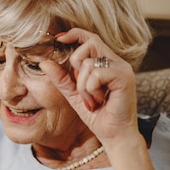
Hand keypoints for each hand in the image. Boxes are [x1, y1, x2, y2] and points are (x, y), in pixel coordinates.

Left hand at [41, 28, 139, 143]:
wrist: (114, 136)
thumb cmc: (98, 115)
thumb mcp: (74, 95)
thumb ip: (62, 79)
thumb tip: (45, 62)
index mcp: (107, 63)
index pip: (91, 39)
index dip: (75, 34)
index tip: (58, 38)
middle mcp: (117, 62)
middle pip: (90, 43)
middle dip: (76, 62)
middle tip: (80, 85)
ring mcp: (122, 69)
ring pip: (89, 63)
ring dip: (82, 86)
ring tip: (91, 101)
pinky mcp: (124, 77)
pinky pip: (96, 75)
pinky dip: (90, 90)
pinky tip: (98, 102)